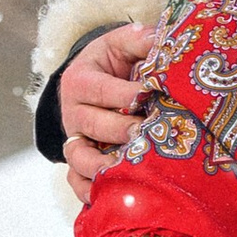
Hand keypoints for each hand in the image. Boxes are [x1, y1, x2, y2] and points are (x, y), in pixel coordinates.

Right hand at [56, 20, 154, 204]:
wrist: (94, 80)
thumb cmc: (114, 61)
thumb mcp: (122, 43)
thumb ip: (141, 39)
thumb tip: (164, 39)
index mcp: (80, 80)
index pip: (101, 90)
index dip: (127, 94)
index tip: (152, 96)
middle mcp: (72, 113)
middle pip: (93, 126)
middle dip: (122, 130)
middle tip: (148, 132)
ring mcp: (74, 139)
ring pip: (79, 157)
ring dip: (103, 165)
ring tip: (129, 167)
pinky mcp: (78, 161)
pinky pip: (75, 181)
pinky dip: (87, 190)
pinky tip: (106, 196)